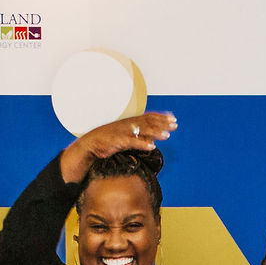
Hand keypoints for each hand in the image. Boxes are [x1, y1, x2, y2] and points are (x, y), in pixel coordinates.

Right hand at [59, 111, 176, 181]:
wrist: (90, 145)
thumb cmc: (108, 141)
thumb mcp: (125, 137)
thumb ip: (138, 136)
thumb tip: (153, 139)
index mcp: (130, 122)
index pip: (148, 117)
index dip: (161, 117)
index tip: (173, 118)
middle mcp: (128, 124)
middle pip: (148, 121)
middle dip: (162, 122)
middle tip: (175, 124)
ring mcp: (123, 132)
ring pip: (142, 130)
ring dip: (156, 132)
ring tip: (167, 135)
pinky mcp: (118, 141)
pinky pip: (132, 142)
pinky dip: (143, 144)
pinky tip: (153, 147)